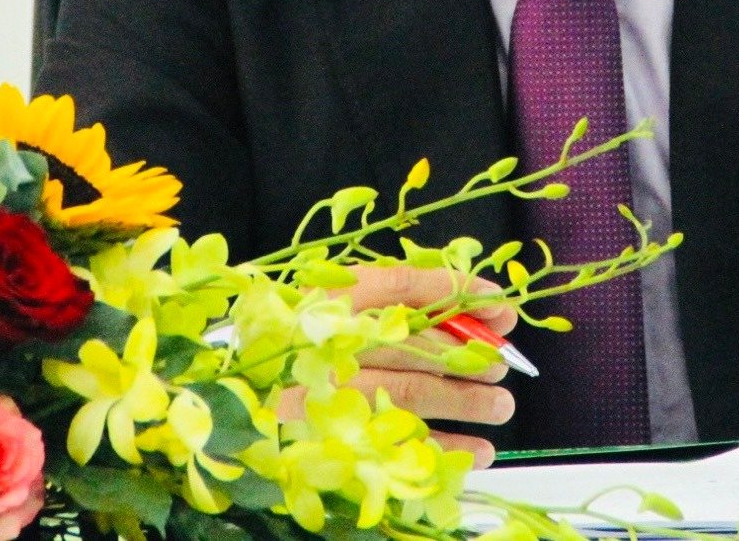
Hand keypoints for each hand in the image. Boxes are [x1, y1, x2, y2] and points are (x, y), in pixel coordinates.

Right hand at [273, 266, 517, 467]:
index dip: (456, 293)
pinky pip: (397, 444)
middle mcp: (330, 343)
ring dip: (463, 401)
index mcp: (331, 298)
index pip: (404, 287)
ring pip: (410, 393)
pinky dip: (443, 449)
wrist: (237, 392)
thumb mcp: (337, 301)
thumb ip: (395, 299)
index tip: (497, 303)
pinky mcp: (334, 437)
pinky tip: (478, 450)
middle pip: (413, 344)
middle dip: (466, 353)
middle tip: (500, 363)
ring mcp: (331, 394)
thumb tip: (470, 304)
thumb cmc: (296, 337)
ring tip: (500, 404)